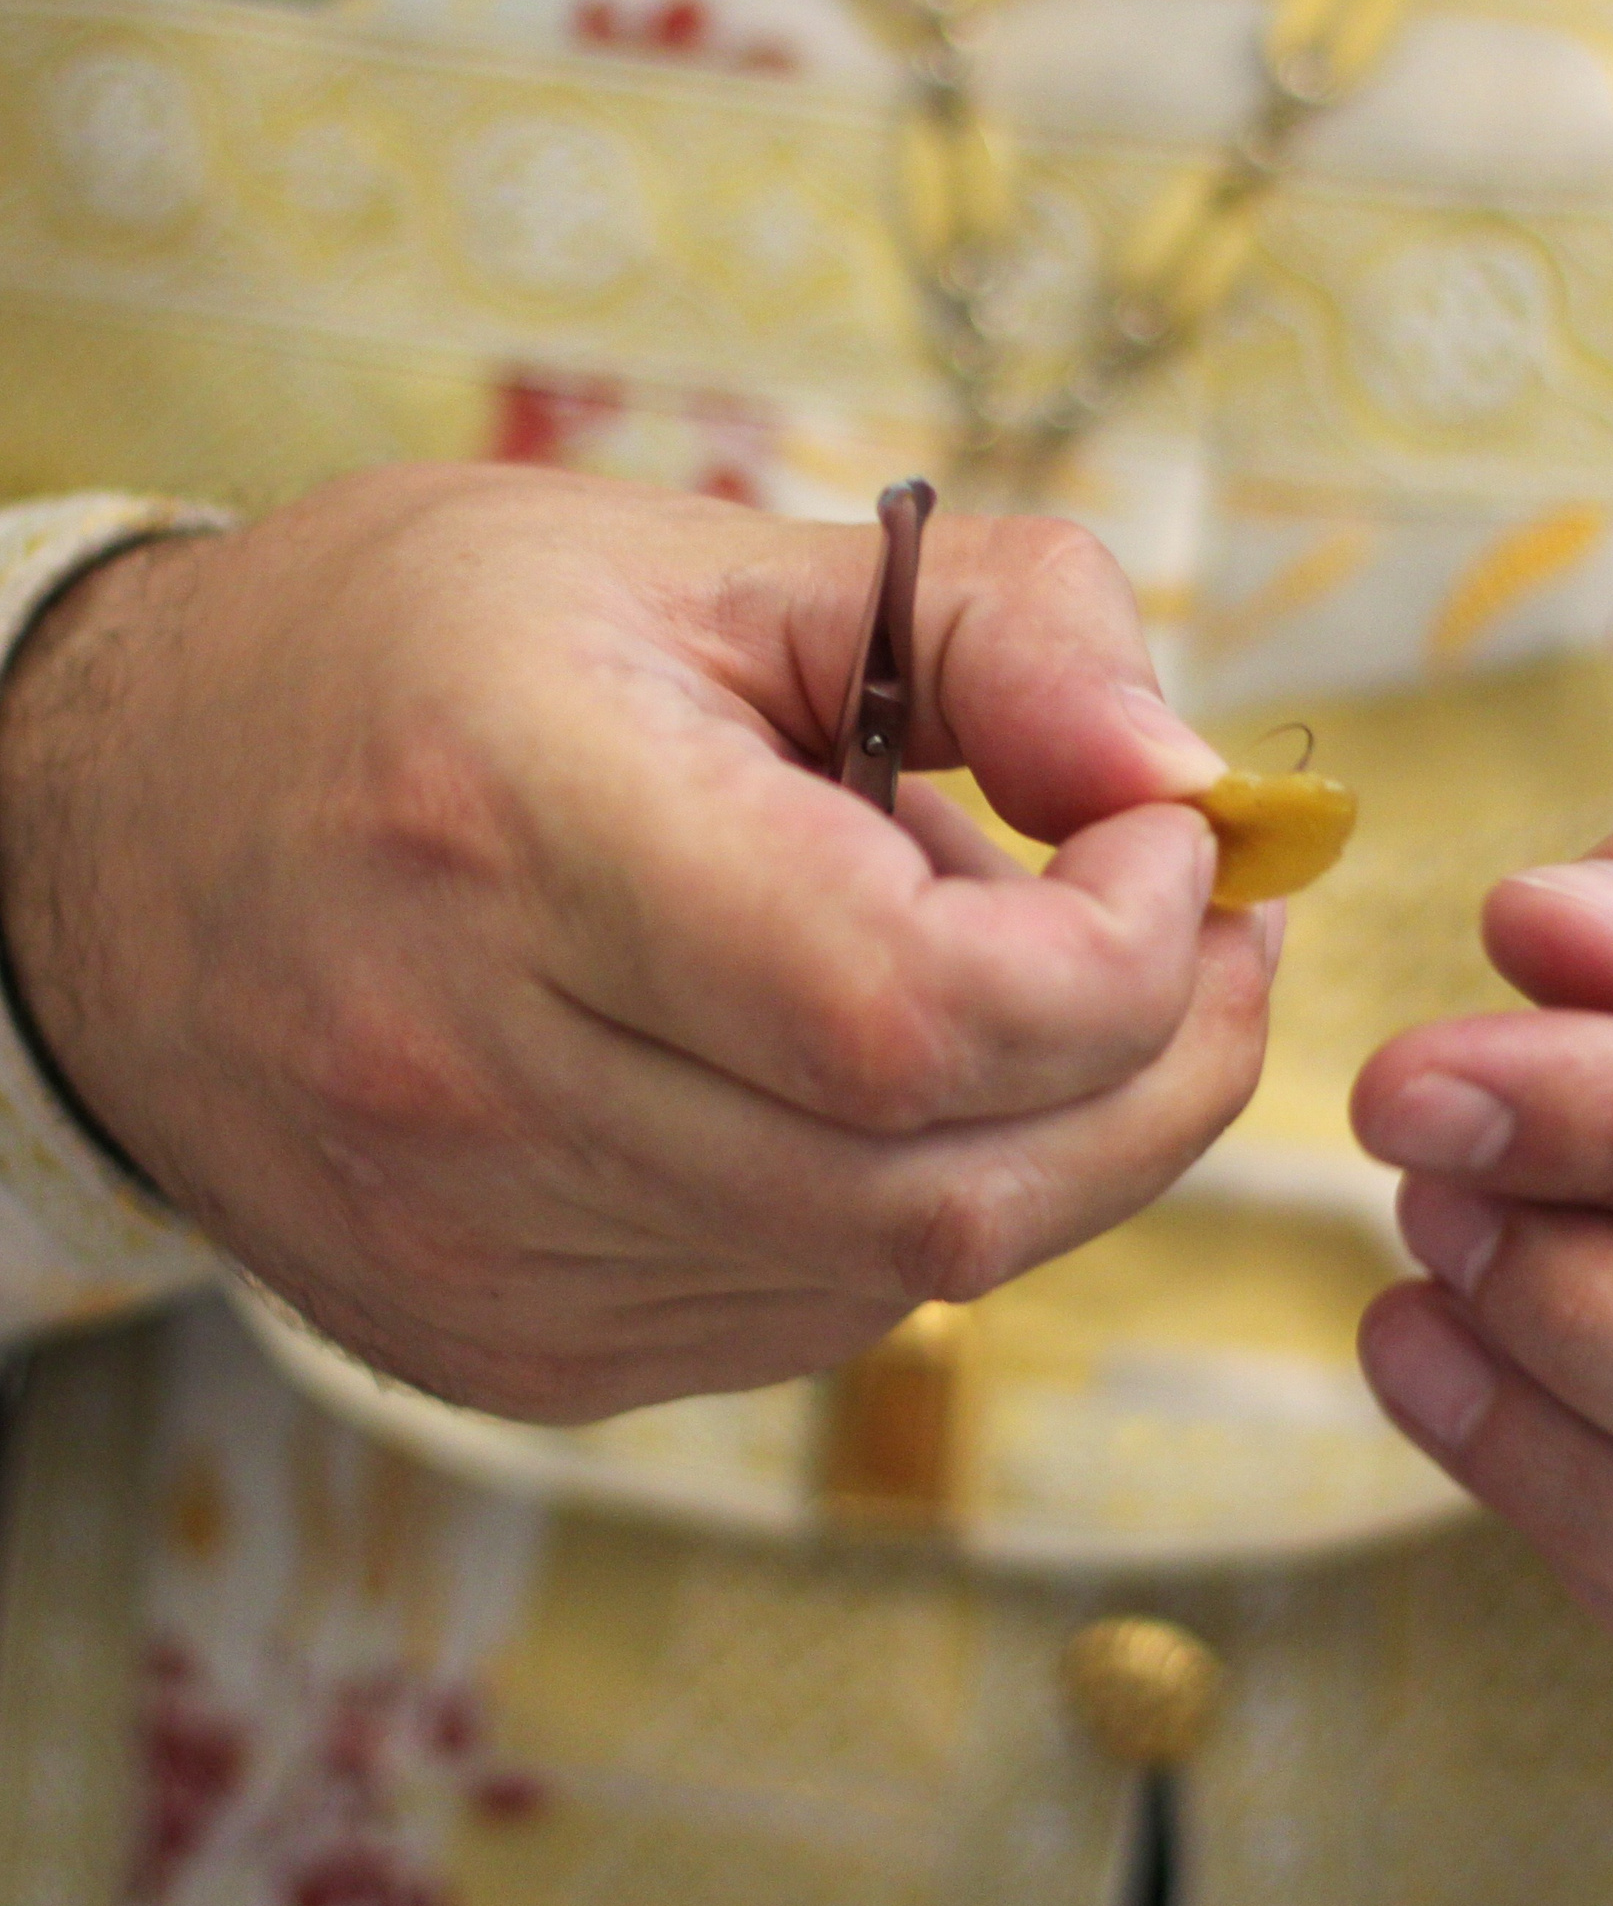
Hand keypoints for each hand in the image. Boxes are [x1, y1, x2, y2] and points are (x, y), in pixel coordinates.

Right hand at [0, 464, 1271, 1420]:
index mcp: (515, 836)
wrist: (103, 837)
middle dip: (1156, 1065)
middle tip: (1208, 929)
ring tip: (1020, 965)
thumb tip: (1192, 777)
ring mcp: (485, 1260)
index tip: (1174, 837)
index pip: (911, 1013)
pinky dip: (921, 1196)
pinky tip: (878, 1071)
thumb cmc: (415, 657)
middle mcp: (476, 1090)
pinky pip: (818, 1315)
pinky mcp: (507, 1350)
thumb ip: (992, 625)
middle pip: (946, 1188)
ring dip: (1051, 1131)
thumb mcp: (699, 555)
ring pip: (907, 1275)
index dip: (1124, 951)